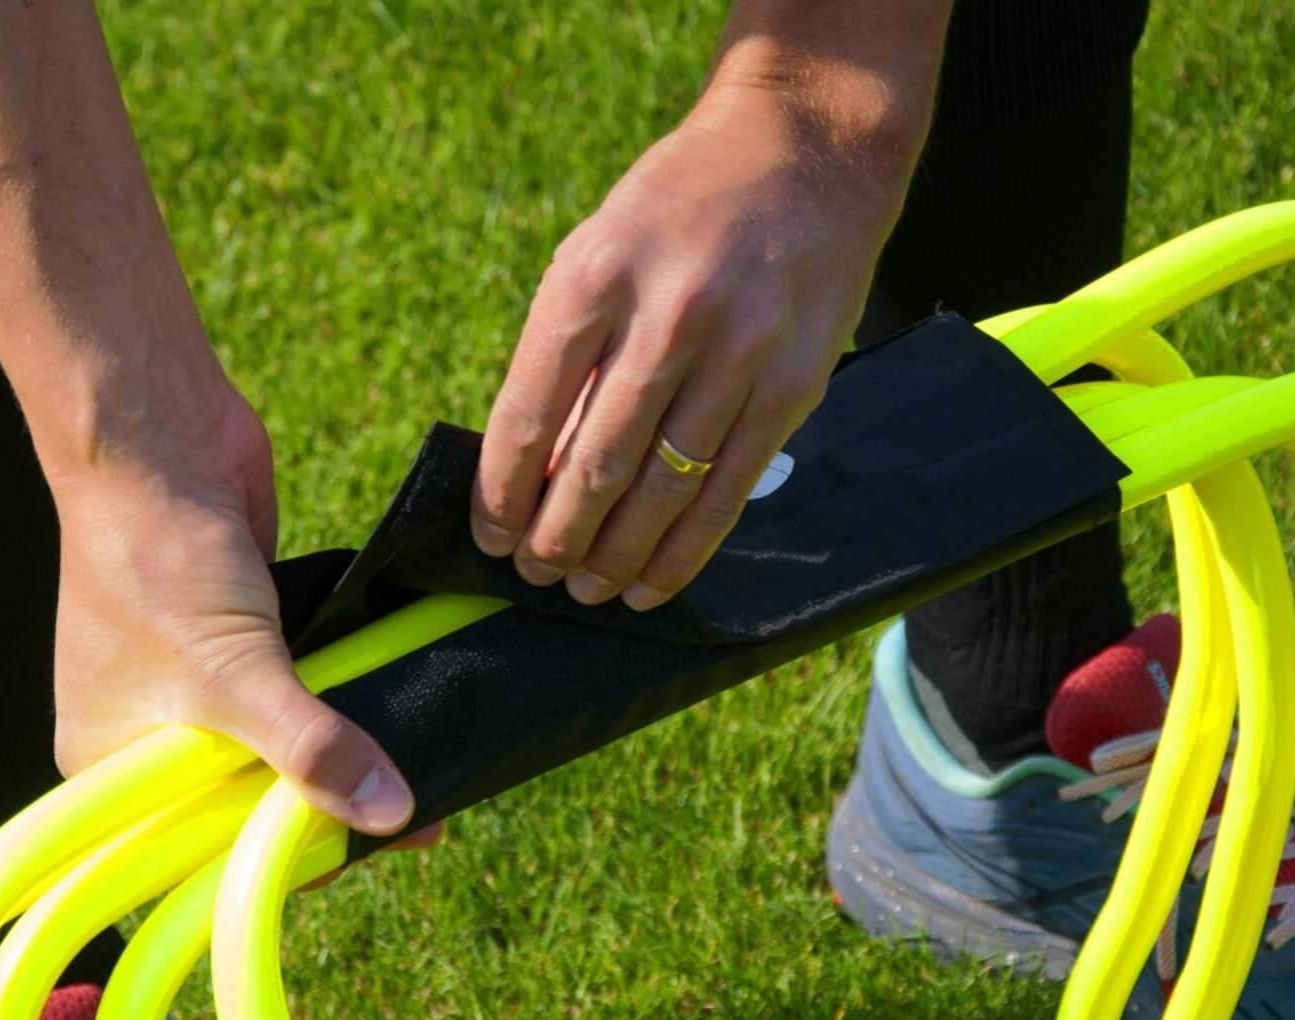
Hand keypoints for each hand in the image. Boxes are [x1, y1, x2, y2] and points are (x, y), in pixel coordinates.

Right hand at [47, 385, 416, 837]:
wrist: (160, 438)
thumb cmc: (155, 556)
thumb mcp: (236, 674)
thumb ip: (311, 748)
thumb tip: (387, 813)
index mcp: (110, 765)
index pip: (203, 847)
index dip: (280, 856)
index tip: (363, 854)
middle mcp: (149, 732)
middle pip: (252, 798)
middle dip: (328, 805)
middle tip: (419, 818)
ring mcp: (199, 682)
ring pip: (286, 744)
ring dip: (347, 751)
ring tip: (427, 775)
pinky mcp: (245, 636)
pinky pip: (304, 689)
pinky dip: (346, 697)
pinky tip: (401, 713)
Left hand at [472, 85, 902, 610]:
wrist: (805, 153)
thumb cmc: (678, 211)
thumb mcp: (601, 250)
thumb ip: (570, 357)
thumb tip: (534, 479)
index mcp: (595, 274)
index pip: (530, 409)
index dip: (502, 490)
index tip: (489, 537)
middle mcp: (668, 313)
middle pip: (597, 462)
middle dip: (557, 538)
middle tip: (536, 575)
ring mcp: (739, 351)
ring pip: (663, 489)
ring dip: (615, 557)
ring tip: (586, 590)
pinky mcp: (792, 385)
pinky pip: (727, 492)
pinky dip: (684, 552)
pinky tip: (652, 584)